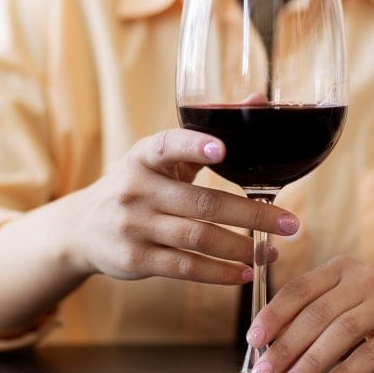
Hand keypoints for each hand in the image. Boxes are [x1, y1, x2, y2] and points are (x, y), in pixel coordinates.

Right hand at [58, 128, 299, 284]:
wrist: (82, 228)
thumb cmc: (139, 185)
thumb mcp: (160, 157)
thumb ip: (205, 135)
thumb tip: (259, 99)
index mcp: (145, 156)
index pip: (168, 145)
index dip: (194, 146)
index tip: (222, 149)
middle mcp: (136, 188)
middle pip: (203, 203)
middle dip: (252, 215)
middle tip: (291, 223)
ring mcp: (134, 225)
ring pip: (197, 238)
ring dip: (241, 248)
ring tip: (272, 252)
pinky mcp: (135, 258)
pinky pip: (184, 267)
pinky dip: (218, 273)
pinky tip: (244, 273)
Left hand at [245, 256, 373, 372]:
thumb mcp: (350, 302)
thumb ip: (317, 316)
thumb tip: (272, 348)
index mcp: (342, 268)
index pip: (298, 289)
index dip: (273, 315)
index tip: (253, 341)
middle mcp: (364, 278)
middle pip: (316, 313)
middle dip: (285, 346)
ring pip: (341, 332)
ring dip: (311, 362)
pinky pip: (372, 353)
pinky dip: (344, 372)